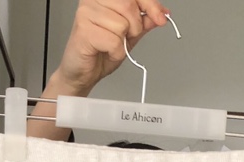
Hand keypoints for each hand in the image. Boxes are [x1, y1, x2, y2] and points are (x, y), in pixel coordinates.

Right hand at [56, 0, 170, 94]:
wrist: (82, 73)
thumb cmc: (100, 52)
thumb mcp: (129, 35)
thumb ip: (144, 22)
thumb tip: (162, 13)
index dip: (150, 5)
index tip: (161, 17)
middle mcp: (93, 0)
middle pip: (129, 5)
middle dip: (134, 27)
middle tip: (125, 37)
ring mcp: (86, 13)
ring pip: (122, 24)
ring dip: (122, 42)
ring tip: (111, 45)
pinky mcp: (84, 29)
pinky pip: (114, 40)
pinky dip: (115, 52)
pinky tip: (105, 52)